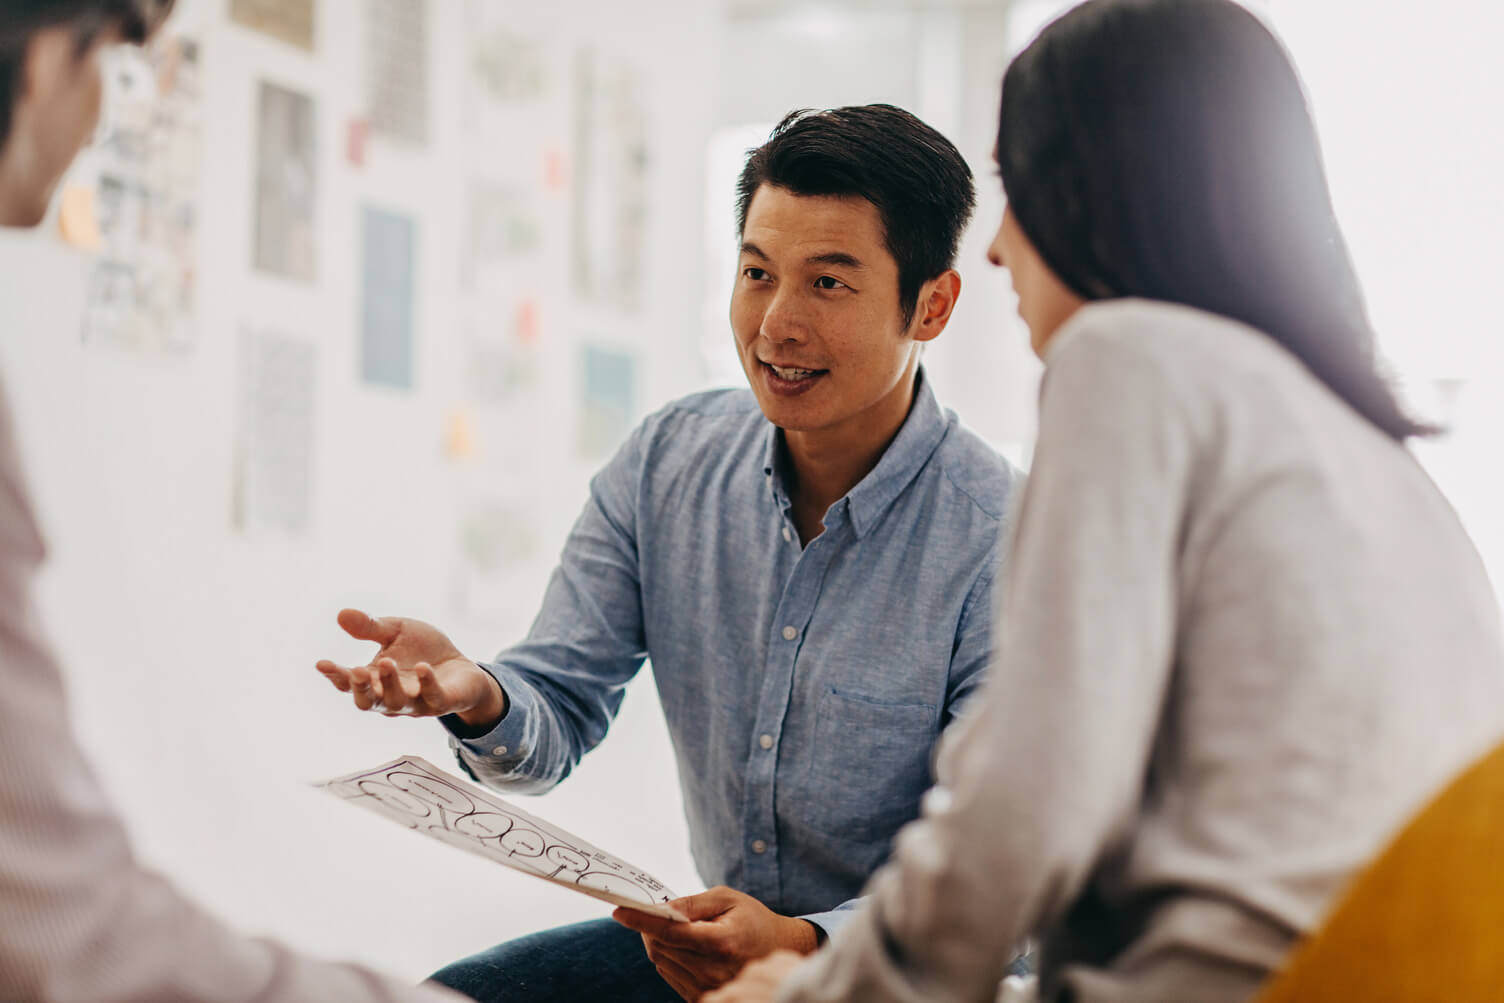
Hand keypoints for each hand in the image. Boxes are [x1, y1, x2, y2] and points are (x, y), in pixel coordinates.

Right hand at [314, 608, 505, 727]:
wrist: (461, 666)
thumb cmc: (423, 651)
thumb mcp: (396, 632)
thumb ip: (371, 627)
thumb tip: (342, 614)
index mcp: (374, 680)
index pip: (349, 683)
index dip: (335, 675)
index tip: (322, 663)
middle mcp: (390, 697)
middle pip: (368, 702)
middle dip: (360, 688)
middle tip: (355, 671)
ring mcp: (416, 703)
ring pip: (397, 703)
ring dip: (390, 684)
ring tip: (387, 662)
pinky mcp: (441, 702)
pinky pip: (432, 698)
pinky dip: (426, 683)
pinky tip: (423, 667)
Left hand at [613, 886, 819, 1000]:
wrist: (777, 949)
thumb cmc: (751, 919)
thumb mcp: (727, 898)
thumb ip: (692, 903)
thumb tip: (660, 908)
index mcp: (722, 943)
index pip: (670, 932)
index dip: (642, 920)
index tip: (619, 910)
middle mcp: (714, 970)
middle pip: (660, 947)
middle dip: (650, 927)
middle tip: (656, 911)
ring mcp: (708, 988)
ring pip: (661, 961)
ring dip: (657, 942)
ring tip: (678, 928)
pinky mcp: (702, 997)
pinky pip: (669, 974)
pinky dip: (668, 956)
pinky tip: (684, 945)